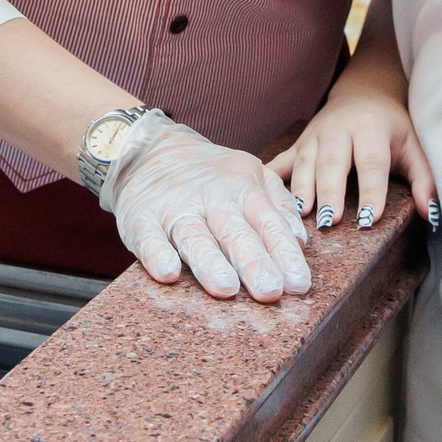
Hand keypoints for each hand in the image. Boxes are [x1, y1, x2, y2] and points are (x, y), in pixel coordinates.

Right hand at [101, 113, 309, 301]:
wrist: (150, 150)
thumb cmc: (209, 174)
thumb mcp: (251, 175)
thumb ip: (278, 204)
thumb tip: (299, 239)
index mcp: (242, 188)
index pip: (268, 223)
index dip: (284, 254)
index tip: (299, 284)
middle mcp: (211, 199)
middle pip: (235, 232)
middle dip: (254, 262)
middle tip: (270, 291)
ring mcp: (175, 209)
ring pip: (195, 237)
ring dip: (210, 262)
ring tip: (226, 288)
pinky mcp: (142, 219)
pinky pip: (149, 238)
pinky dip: (157, 255)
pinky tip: (167, 273)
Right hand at [268, 70, 432, 234]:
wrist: (365, 91)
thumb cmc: (392, 126)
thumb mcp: (413, 147)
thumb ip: (424, 179)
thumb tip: (430, 213)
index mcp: (371, 129)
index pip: (372, 163)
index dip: (372, 191)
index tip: (369, 221)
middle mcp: (340, 129)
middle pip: (334, 163)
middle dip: (330, 192)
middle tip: (329, 222)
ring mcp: (315, 135)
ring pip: (306, 162)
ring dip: (302, 189)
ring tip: (301, 215)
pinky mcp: (300, 142)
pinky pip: (282, 160)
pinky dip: (271, 176)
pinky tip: (262, 194)